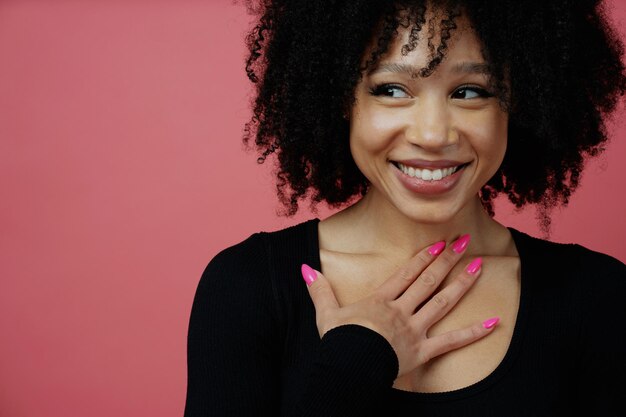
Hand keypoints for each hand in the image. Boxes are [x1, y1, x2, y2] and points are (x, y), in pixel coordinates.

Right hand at [301, 235, 498, 377]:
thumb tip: (306, 268)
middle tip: (464, 241)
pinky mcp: (422, 351)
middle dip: (447, 259)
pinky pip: (451, 342)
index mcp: (381, 300)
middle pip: (427, 281)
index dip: (423, 256)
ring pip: (442, 303)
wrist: (348, 369)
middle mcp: (401, 311)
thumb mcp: (326, 314)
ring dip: (461, 283)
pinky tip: (492, 323)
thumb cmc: (338, 343)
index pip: (406, 273)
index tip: (439, 242)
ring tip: (479, 266)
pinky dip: (472, 333)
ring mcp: (414, 330)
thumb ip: (319, 289)